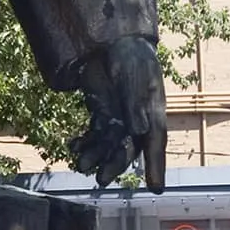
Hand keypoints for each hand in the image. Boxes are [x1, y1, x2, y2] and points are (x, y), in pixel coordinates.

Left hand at [69, 36, 166, 191]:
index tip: (156, 188)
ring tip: (80, 164)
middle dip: (114, 164)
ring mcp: (118, 115)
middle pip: (127, 148)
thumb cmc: (132, 57)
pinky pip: (94, 133)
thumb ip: (136, 104)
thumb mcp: (136, 78)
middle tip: (100, 178)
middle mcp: (137, 118)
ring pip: (108, 144)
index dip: (156, 166)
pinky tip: (74, 146)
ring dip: (95, 155)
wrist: (113, 41)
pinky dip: (85, 142)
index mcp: (153, 111)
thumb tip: (139, 130)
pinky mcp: (101, 111)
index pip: (155, 143)